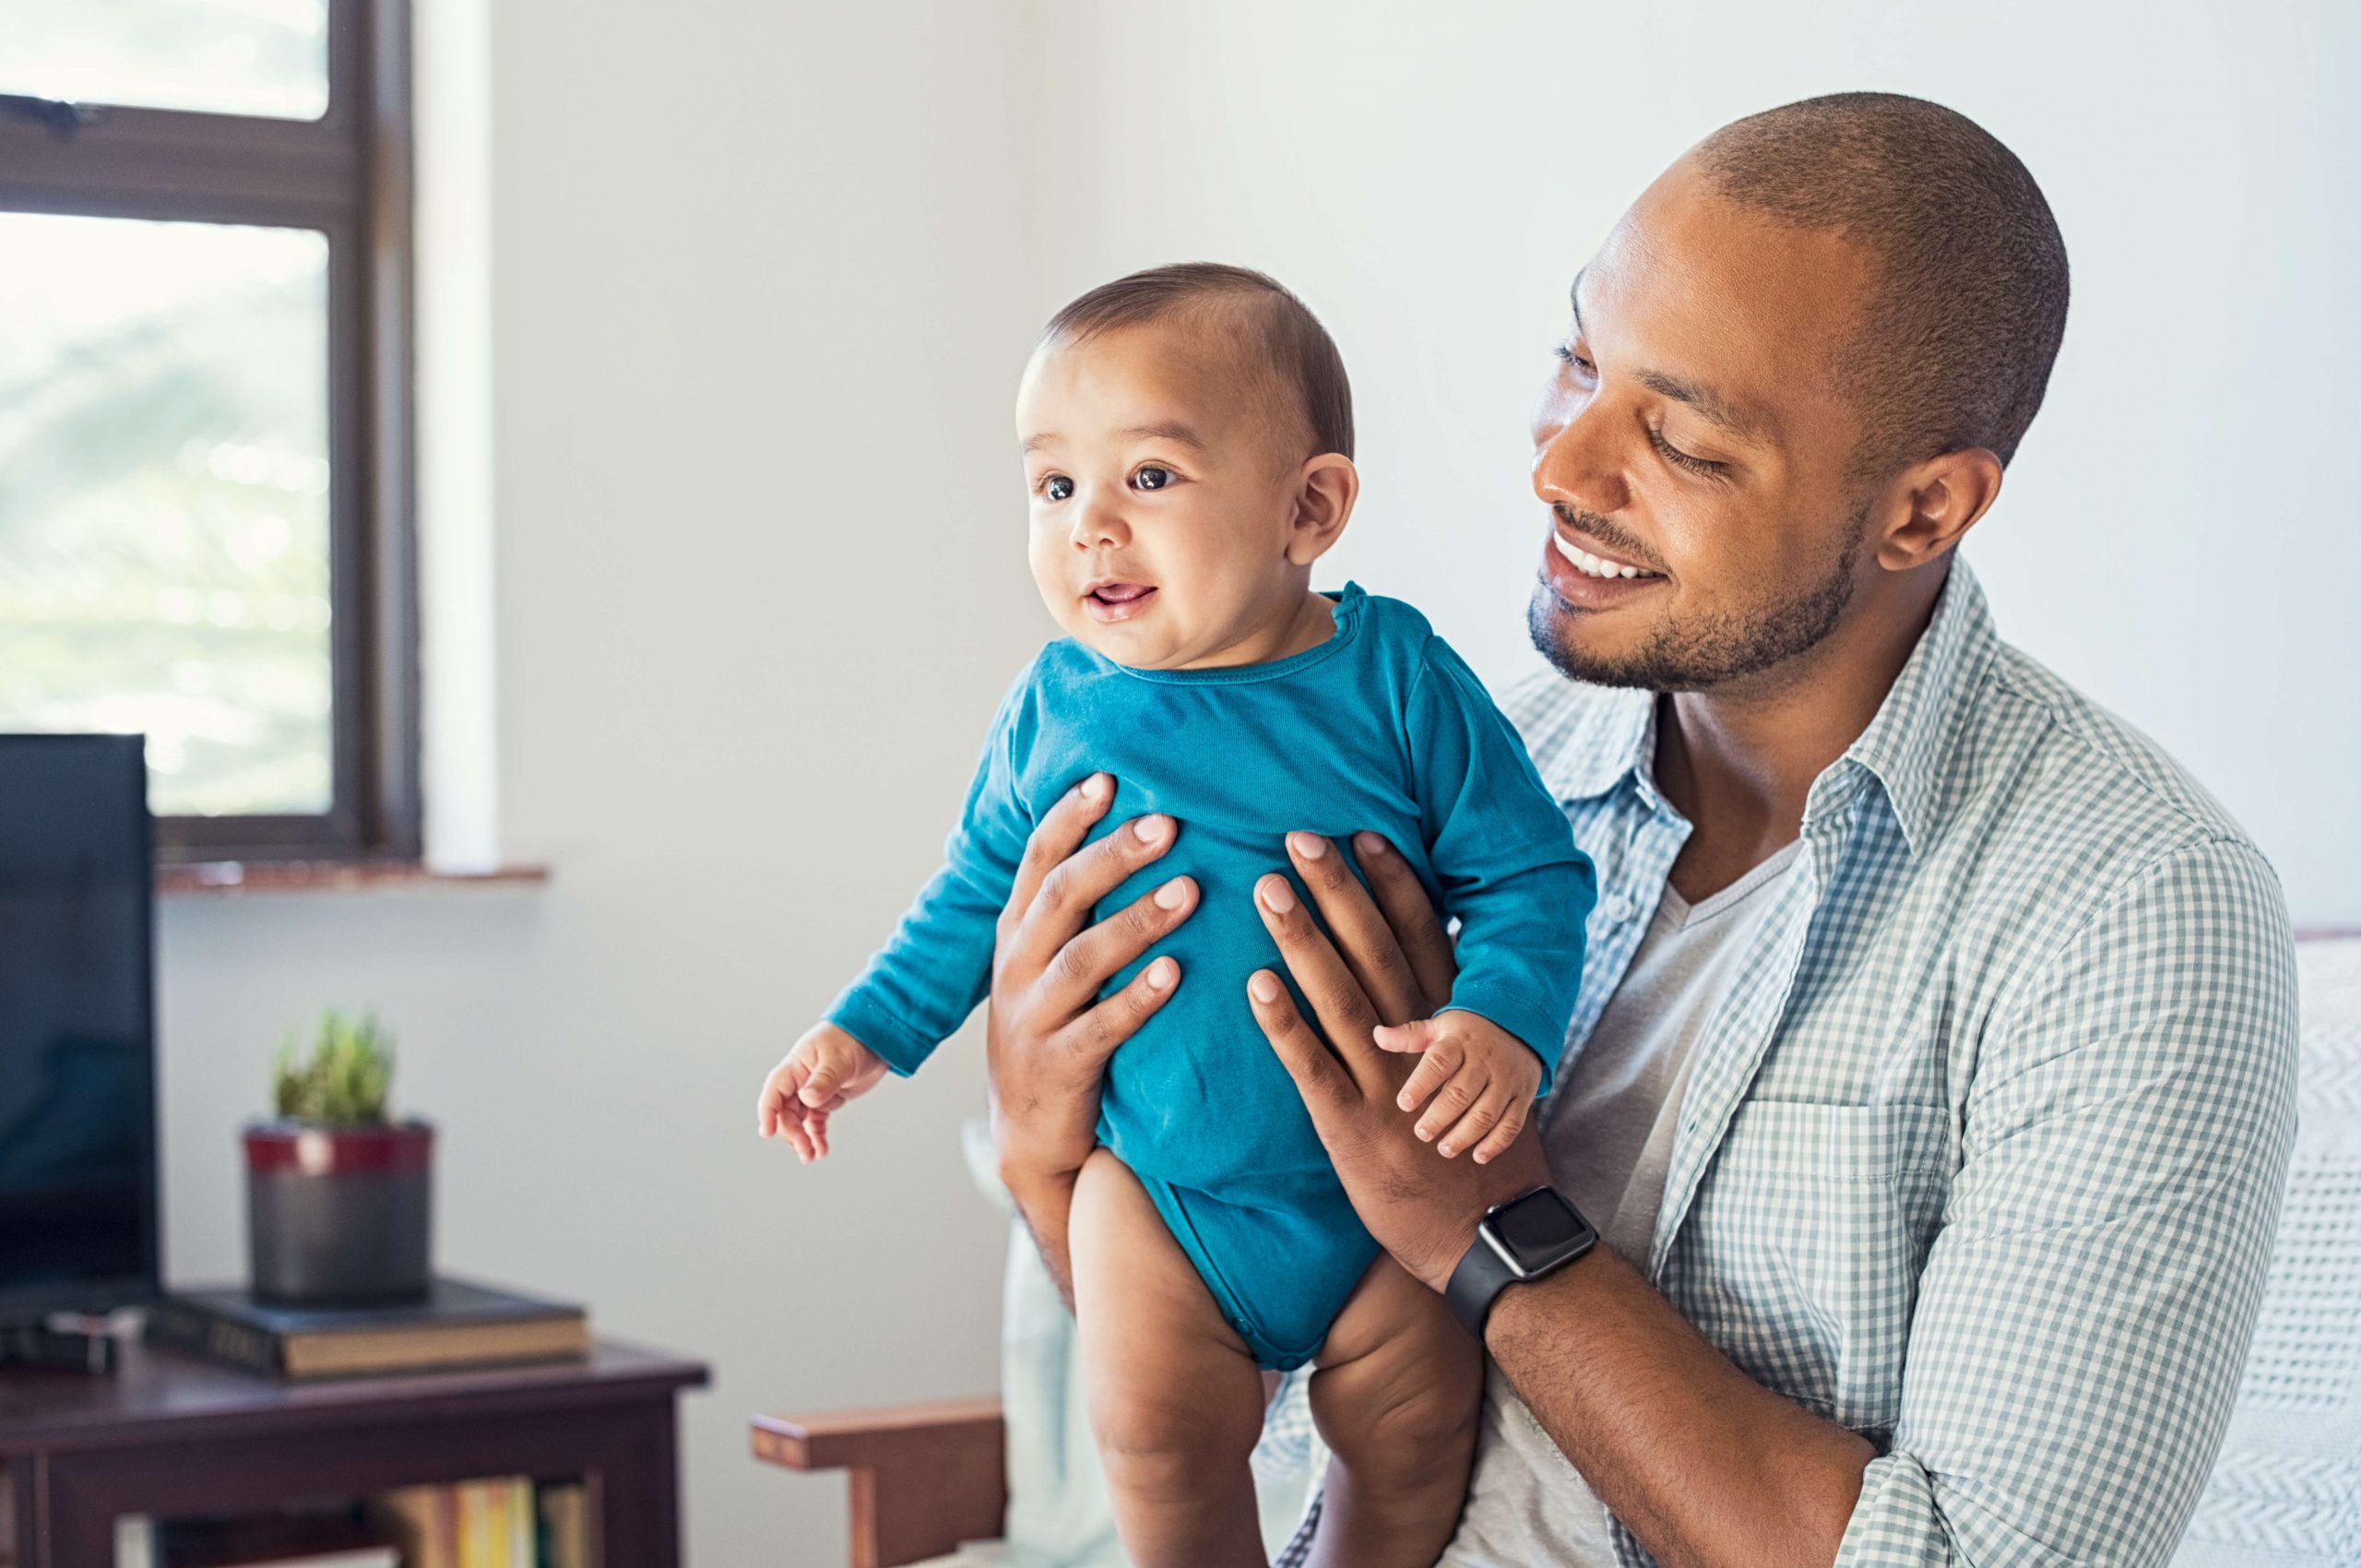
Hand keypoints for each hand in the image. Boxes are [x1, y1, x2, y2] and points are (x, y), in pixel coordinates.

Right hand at [756, 1022, 888, 1162]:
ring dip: (802, 1139)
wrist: (876, 1036)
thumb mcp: (838, 1059)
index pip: (775, 1091)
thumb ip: (823, 1080)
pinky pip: (816, 1122)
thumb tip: (807, 1099)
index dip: (768, 1112)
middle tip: (804, 1150)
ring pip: (799, 1120)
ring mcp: (813, 1091)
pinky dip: (817, 1136)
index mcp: (796, 1066)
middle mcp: (800, 1080)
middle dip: (792, 1133)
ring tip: (811, 1156)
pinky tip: (821, 1150)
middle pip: (786, 1112)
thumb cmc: (852, 1038)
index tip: (767, 1132)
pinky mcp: (828, 1099)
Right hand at [985, 773, 1197, 1194]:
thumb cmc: (1058, 1026)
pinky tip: (1175, 974)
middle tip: (1168, 825)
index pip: (1038, 860)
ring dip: (1135, 922)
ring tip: (1188, 892)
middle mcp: (1017, 966)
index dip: (1070, 818)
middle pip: (1061, 897)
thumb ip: (1079, 907)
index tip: (1110, 778)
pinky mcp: (1057, 1067)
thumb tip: (1139, 829)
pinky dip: (1136, 998)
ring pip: (1082, 959)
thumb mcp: (1051, 962)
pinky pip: (1100, 1028)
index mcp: (1017, 931)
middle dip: (1113, 857)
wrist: (1029, 1133)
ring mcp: (1033, 1018)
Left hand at [1249, 830, 1549, 1292]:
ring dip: (1304, 940)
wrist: (1486, 1238)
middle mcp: (1421, 1048)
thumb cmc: (1477, 1154)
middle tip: (1302, 836)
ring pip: (1341, 998)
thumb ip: (1451, 1024)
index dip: (1394, 884)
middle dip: (1340, 891)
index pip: (1424, 939)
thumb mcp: (1480, 1078)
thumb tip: (1435, 968)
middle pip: (1377, 952)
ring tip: (1269, 889)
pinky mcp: (1351, 1128)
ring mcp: (1386, 1086)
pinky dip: (1285, 1023)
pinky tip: (1255, 983)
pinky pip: (1311, 1067)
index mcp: (1453, 1029)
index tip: (1366, 832)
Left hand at [1377, 1011, 1543, 1162]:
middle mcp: (1485, 1062)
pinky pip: (1512, 1124)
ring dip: (1465, 1135)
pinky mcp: (1522, 1097)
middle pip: (1462, 1093)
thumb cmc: (1468, 1033)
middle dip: (1440, 1116)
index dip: (1421, 1084)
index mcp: (1460, 1043)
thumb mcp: (1441, 1027)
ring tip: (1444, 1149)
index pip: (1439, 1062)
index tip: (1404, 1104)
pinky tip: (1478, 1157)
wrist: (1521, 1025)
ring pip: (1487, 1112)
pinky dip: (1496, 1143)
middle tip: (1421, 1133)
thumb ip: (1410, 1036)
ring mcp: (1506, 1080)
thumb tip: (1376, 1036)